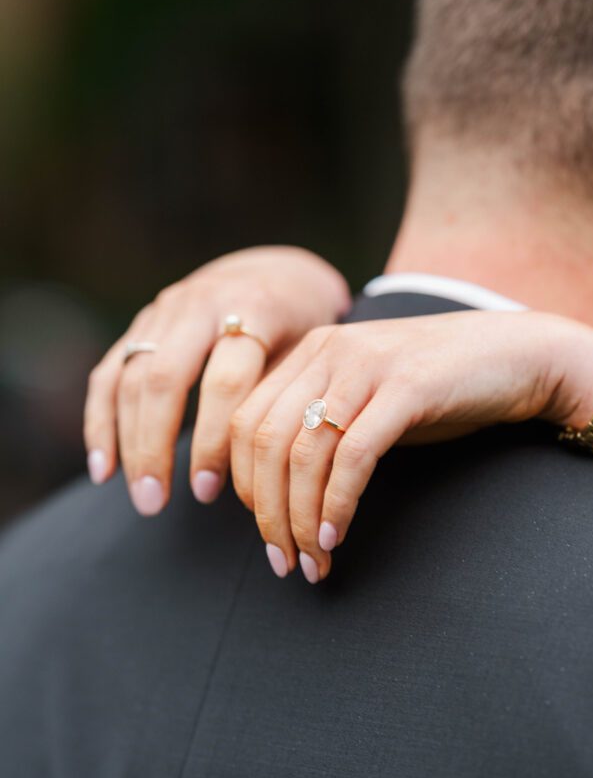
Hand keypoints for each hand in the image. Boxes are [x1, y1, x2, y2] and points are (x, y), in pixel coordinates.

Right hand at [84, 246, 349, 514]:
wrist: (276, 273)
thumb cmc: (302, 328)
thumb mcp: (307, 354)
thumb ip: (281, 398)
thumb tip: (258, 474)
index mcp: (253, 308)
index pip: (225, 381)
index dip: (214, 441)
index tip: (209, 493)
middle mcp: (200, 304)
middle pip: (163, 379)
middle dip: (154, 447)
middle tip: (156, 503)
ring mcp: (163, 311)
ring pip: (129, 379)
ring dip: (127, 443)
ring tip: (142, 497)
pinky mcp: (139, 324)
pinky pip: (108, 374)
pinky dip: (100, 422)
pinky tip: (104, 469)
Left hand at [229, 310, 592, 581]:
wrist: (520, 356)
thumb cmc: (442, 389)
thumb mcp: (369, 398)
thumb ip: (324, 427)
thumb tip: (281, 493)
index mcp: (312, 352)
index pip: (244, 420)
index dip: (239, 482)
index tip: (256, 530)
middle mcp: (329, 352)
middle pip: (264, 441)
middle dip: (265, 513)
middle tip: (281, 561)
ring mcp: (367, 365)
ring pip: (303, 453)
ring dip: (299, 519)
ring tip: (312, 562)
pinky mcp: (407, 387)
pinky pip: (354, 457)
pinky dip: (337, 504)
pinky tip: (336, 536)